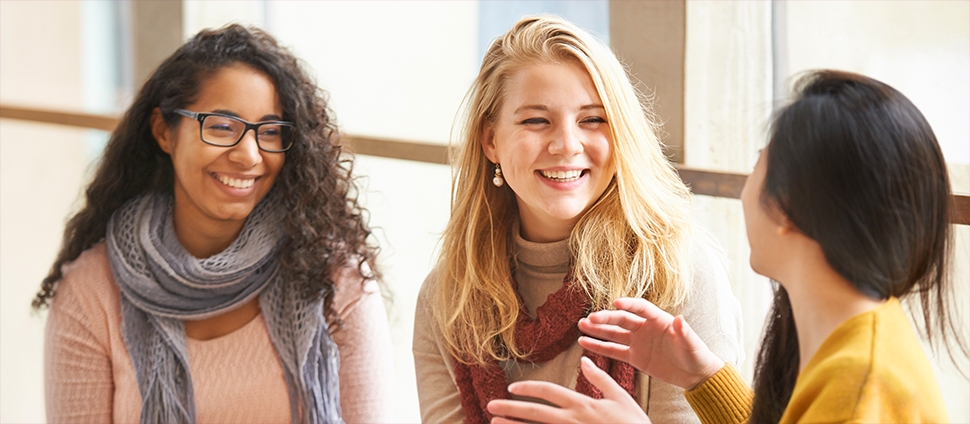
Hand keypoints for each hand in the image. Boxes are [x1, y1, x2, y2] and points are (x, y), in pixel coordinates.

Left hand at [486, 356, 650, 423]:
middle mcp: (572, 421)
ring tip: (494, 423)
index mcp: (583, 404)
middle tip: (490, 407)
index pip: (549, 392)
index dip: (528, 389)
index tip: (512, 389)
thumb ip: (601, 379)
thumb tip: (586, 359)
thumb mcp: (621, 398)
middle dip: (510, 409)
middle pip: (535, 412)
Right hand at [577, 297, 723, 389]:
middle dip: (606, 318)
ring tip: (581, 325)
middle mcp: (645, 328)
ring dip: (598, 329)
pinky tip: (584, 342)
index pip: (641, 308)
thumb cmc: (696, 355)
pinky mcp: (634, 357)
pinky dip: (599, 347)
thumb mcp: (691, 344)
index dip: (629, 305)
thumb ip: (684, 332)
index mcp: (659, 320)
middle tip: (590, 318)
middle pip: (622, 319)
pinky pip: (613, 350)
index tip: (615, 303)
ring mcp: (638, 342)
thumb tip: (680, 318)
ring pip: (614, 333)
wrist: (695, 375)